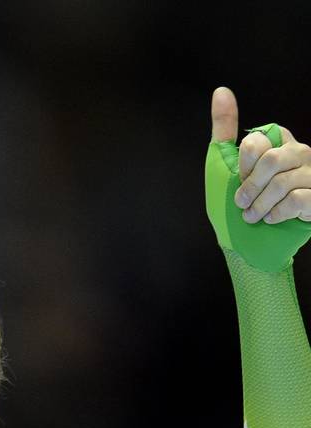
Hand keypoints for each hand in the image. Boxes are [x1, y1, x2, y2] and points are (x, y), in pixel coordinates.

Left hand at [211, 86, 310, 223]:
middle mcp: (298, 154)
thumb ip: (224, 129)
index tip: (238, 180)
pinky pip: (296, 201)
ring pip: (282, 183)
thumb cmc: (235, 204)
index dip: (242, 166)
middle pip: (271, 161)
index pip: (257, 143)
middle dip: (249, 187)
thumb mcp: (222, 166)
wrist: (246, 244)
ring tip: (252, 216)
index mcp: (277, 142)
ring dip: (259, 205)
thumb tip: (221, 92)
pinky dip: (276, 214)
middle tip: (241, 203)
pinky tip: (271, 219)